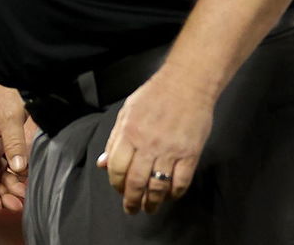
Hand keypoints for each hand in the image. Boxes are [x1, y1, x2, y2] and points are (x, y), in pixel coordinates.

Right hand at [0, 68, 32, 213]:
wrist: (10, 66)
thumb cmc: (2, 86)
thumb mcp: (8, 114)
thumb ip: (14, 141)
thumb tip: (18, 167)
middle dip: (3, 191)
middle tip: (18, 205)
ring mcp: (1, 139)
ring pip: (3, 169)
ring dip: (11, 184)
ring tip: (24, 197)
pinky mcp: (13, 135)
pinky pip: (13, 159)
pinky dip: (17, 173)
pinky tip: (21, 183)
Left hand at [96, 68, 213, 214]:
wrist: (187, 84)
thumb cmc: (154, 94)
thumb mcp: (127, 112)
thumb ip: (114, 139)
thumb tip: (103, 163)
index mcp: (129, 132)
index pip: (116, 168)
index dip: (115, 183)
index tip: (118, 190)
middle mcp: (148, 144)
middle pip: (136, 182)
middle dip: (131, 201)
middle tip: (132, 209)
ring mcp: (170, 151)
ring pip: (158, 187)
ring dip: (152, 202)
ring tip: (150, 207)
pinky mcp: (190, 154)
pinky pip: (181, 182)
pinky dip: (174, 193)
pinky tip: (170, 195)